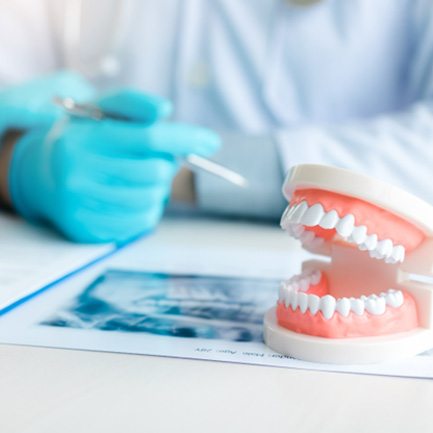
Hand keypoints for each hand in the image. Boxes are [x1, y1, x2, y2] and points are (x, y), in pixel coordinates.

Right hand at [8, 89, 219, 242]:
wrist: (44, 175)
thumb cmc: (85, 139)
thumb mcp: (101, 111)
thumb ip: (134, 104)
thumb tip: (165, 110)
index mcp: (83, 140)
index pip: (148, 137)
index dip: (185, 138)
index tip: (211, 142)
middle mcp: (77, 174)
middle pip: (155, 173)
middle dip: (167, 165)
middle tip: (158, 159)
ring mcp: (82, 206)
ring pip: (152, 199)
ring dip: (158, 188)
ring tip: (141, 178)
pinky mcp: (89, 230)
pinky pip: (142, 222)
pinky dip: (149, 207)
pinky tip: (134, 196)